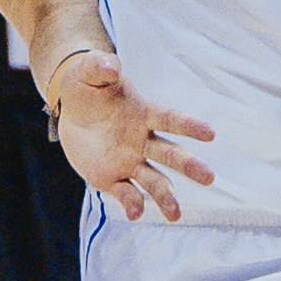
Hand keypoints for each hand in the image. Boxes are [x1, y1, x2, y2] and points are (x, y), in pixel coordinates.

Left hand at [39, 45, 213, 220]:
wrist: (69, 109)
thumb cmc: (87, 86)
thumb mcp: (89, 72)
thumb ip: (101, 67)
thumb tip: (112, 65)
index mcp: (144, 114)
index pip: (171, 120)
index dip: (189, 126)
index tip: (210, 134)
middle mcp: (143, 141)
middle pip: (171, 155)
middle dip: (189, 166)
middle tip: (209, 178)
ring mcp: (130, 162)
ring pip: (154, 181)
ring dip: (166, 197)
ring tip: (175, 215)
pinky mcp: (113, 179)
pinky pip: (127, 194)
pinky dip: (132, 204)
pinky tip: (135, 214)